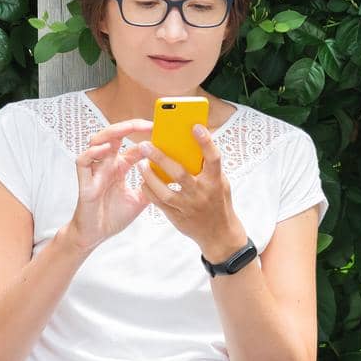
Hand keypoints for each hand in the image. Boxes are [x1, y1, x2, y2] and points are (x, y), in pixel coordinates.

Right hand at [65, 118, 154, 251]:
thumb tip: (171, 181)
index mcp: (119, 167)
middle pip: (114, 135)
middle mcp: (106, 164)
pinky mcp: (84, 182)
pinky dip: (92, 153)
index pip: (132, 145)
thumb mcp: (139, 201)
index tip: (161, 131)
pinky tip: (105, 149)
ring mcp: (95, 171)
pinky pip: (82, 161)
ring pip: (96, 141)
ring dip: (110, 132)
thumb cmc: (113, 216)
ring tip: (126, 129)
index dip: (145, 136)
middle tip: (147, 124)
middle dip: (129, 126)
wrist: (96, 235)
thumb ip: (151, 188)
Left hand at [136, 123, 243, 255]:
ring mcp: (188, 207)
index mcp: (216, 182)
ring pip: (165, 191)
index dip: (206, 142)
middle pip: (180, 173)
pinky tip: (143, 181)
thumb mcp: (220, 183)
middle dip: (161, 158)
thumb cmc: (218, 202)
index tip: (195, 126)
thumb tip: (193, 143)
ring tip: (140, 164)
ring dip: (150, 176)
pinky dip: (149, 191)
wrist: (218, 234)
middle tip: (146, 145)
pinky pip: (159, 203)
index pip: (213, 158)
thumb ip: (207, 167)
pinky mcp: (177, 217)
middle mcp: (202, 194)